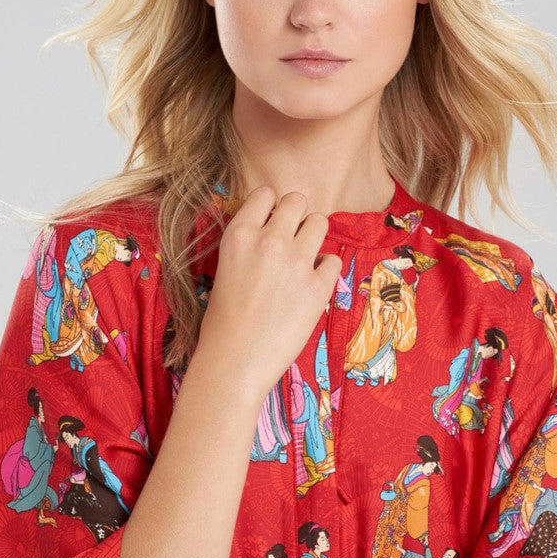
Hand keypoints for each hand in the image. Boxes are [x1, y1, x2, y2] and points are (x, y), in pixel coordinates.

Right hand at [196, 187, 341, 396]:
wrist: (234, 363)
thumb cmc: (222, 324)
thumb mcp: (225, 269)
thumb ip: (248, 244)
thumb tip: (272, 231)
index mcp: (239, 235)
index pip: (265, 194)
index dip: (272, 207)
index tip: (272, 223)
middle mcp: (268, 241)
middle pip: (297, 200)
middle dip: (297, 216)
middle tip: (292, 239)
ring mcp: (296, 263)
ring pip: (320, 222)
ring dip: (314, 237)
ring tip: (304, 259)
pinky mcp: (318, 287)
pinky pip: (334, 259)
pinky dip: (326, 269)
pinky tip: (311, 285)